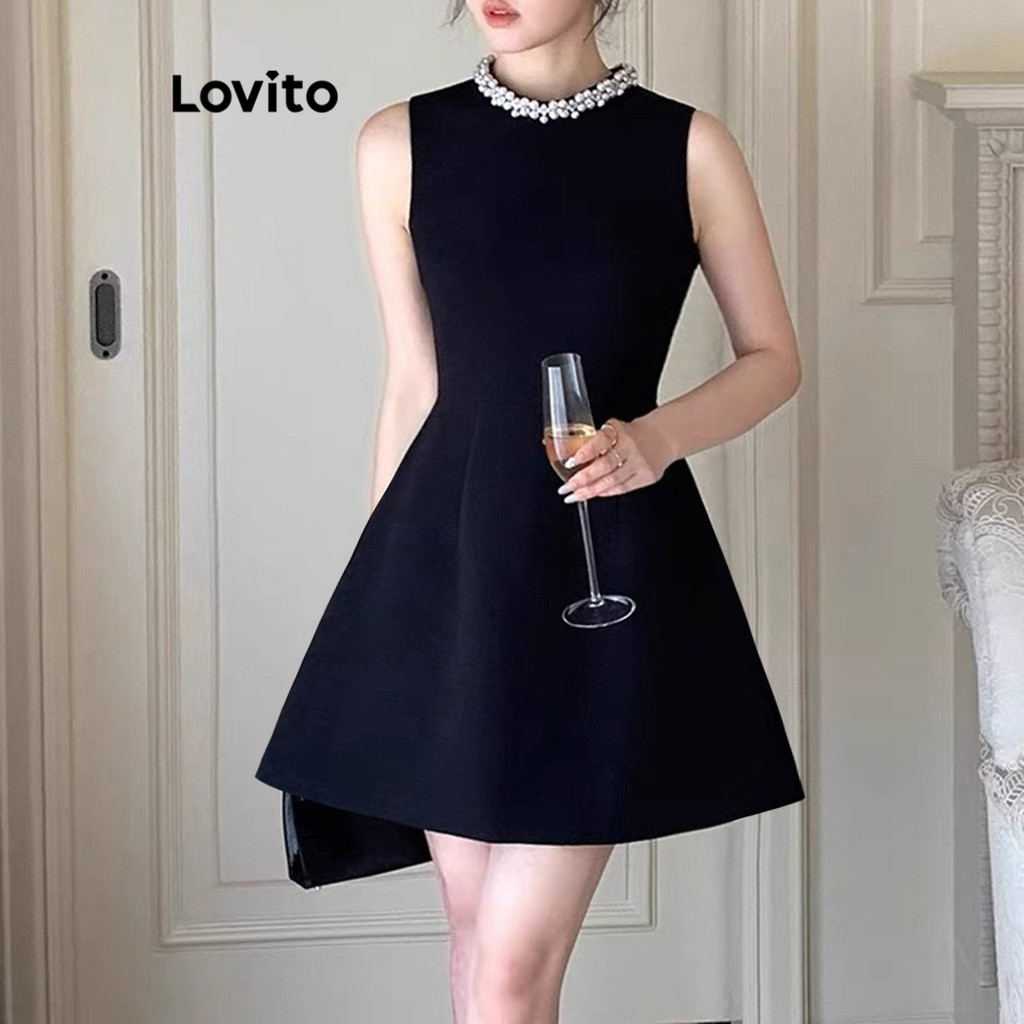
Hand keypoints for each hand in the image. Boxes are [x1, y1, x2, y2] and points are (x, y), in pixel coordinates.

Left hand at [555, 414, 675, 502]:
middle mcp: (631, 447)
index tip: (570, 462)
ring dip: (591, 491)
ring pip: (613, 481)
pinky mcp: (646, 476)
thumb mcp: (612, 429)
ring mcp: (640, 463)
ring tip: (574, 496)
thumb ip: (591, 441)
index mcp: (620, 431)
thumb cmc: (630, 434)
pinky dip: (606, 492)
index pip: (601, 441)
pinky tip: (593, 494)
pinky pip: (622, 488)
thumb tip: (551, 444)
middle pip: (605, 466)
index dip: (586, 452)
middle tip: (566, 488)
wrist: (662, 438)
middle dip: (583, 479)